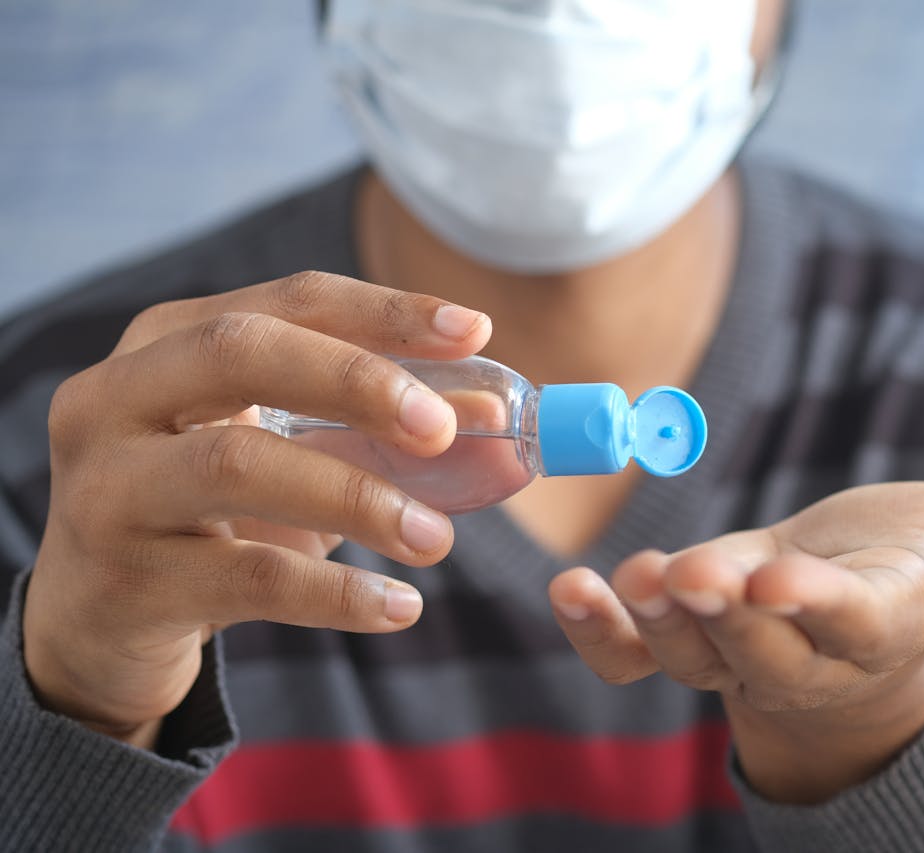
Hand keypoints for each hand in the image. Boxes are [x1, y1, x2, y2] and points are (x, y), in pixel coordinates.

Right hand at [23, 272, 489, 746]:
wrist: (98, 623)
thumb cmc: (212, 515)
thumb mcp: (289, 451)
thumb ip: (376, 425)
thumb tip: (491, 415)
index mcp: (167, 341)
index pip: (289, 300)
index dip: (386, 310)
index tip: (475, 330)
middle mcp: (117, 398)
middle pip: (241, 352)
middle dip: (357, 381)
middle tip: (442, 430)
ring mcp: (108, 488)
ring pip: (238, 463)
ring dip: (357, 497)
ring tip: (436, 539)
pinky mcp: (124, 580)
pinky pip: (247, 577)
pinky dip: (336, 592)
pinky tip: (400, 607)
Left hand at [548, 477, 923, 802]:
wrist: (857, 612)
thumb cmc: (921, 565)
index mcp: (878, 624)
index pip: (848, 623)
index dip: (815, 606)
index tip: (778, 579)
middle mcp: (803, 651)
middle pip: (761, 651)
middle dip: (724, 618)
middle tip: (686, 576)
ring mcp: (738, 651)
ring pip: (694, 657)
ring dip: (658, 624)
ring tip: (634, 578)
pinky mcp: (691, 635)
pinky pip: (637, 659)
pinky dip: (602, 635)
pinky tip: (573, 591)